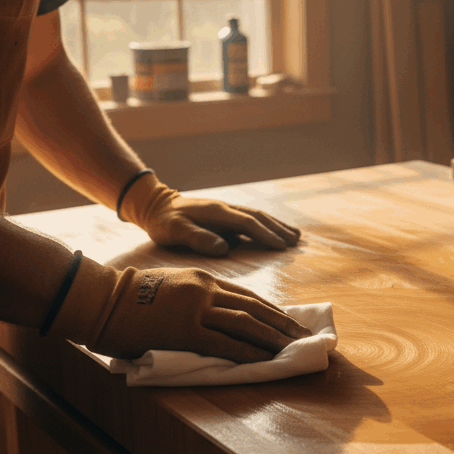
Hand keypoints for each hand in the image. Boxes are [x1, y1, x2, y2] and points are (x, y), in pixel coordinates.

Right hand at [51, 256, 312, 362]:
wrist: (101, 297)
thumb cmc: (127, 295)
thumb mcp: (169, 286)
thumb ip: (191, 298)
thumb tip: (208, 317)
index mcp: (203, 279)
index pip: (247, 295)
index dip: (270, 310)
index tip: (287, 322)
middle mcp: (206, 290)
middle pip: (255, 307)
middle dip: (281, 324)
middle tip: (301, 336)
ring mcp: (197, 309)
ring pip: (247, 323)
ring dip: (273, 337)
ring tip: (292, 348)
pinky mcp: (186, 330)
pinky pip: (225, 343)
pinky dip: (249, 351)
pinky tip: (264, 358)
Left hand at [120, 173, 299, 255]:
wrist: (156, 205)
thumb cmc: (163, 222)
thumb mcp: (174, 231)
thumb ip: (197, 238)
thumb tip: (224, 248)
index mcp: (217, 212)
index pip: (248, 222)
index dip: (266, 234)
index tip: (282, 246)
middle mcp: (225, 209)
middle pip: (258, 217)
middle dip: (279, 229)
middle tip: (297, 242)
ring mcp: (226, 211)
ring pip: (258, 216)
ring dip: (277, 225)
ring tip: (295, 236)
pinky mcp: (225, 216)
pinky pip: (251, 219)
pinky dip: (267, 225)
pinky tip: (275, 231)